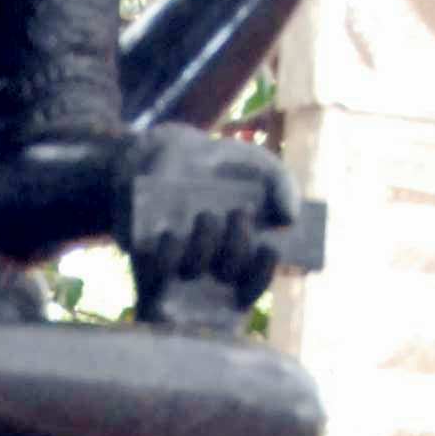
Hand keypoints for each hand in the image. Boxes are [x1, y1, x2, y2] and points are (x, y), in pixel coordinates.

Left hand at [123, 128, 300, 325]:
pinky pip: (152, 268)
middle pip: (226, 275)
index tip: (271, 246)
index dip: (262, 273)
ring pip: (191, 270)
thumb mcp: (260, 167)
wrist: (170, 151)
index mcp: (241, 261)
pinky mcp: (144, 258)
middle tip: (240, 213)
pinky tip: (171, 232)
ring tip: (208, 215)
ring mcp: (176, 268)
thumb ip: (283, 185)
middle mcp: (210, 273)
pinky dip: (165, 252)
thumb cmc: (224, 168)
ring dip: (203, 246)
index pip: (254, 284)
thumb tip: (290, 218)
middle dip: (236, 247)